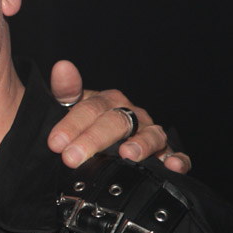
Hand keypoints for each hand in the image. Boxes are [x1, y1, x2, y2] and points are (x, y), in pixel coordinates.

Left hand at [47, 60, 190, 172]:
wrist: (105, 143)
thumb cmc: (86, 123)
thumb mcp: (70, 107)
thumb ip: (65, 90)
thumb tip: (62, 66)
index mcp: (108, 101)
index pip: (90, 109)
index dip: (72, 125)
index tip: (55, 143)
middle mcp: (132, 114)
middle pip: (116, 122)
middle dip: (94, 140)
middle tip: (72, 157)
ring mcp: (150, 133)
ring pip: (150, 136)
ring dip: (140, 145)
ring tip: (127, 155)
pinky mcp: (165, 153)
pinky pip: (176, 155)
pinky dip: (177, 160)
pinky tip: (172, 166)